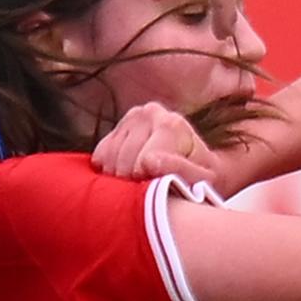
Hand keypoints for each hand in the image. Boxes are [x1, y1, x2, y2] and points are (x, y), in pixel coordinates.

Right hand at [92, 101, 211, 183]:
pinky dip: (109, 172)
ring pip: (109, 161)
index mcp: (171, 123)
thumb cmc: (201, 178)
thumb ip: (180, 170)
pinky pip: (99, 157)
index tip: (163, 188)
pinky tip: (129, 174)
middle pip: (124, 163)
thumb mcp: (202, 179)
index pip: (143, 161)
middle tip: (151, 187)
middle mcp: (149, 113)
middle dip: (134, 182)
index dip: (149, 182)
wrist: (195, 165)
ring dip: (121, 179)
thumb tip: (148, 162)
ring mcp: (130, 118)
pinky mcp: (115, 129)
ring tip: (142, 182)